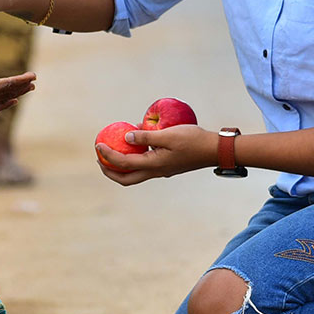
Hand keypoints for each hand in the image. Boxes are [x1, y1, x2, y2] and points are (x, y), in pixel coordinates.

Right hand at [0, 61, 35, 128]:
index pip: (6, 85)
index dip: (20, 80)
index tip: (33, 76)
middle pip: (8, 93)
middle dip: (21, 87)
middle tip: (34, 82)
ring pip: (3, 100)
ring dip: (15, 94)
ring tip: (27, 90)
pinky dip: (4, 103)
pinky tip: (8, 102)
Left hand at [95, 124, 215, 185]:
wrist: (214, 150)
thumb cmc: (193, 140)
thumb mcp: (168, 134)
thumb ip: (146, 137)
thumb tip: (126, 137)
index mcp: (154, 165)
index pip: (124, 164)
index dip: (108, 156)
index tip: (98, 145)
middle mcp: (156, 172)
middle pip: (126, 179)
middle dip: (110, 170)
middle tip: (100, 157)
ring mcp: (161, 170)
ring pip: (135, 174)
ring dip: (121, 167)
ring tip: (113, 152)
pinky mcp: (166, 166)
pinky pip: (145, 166)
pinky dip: (135, 159)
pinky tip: (135, 144)